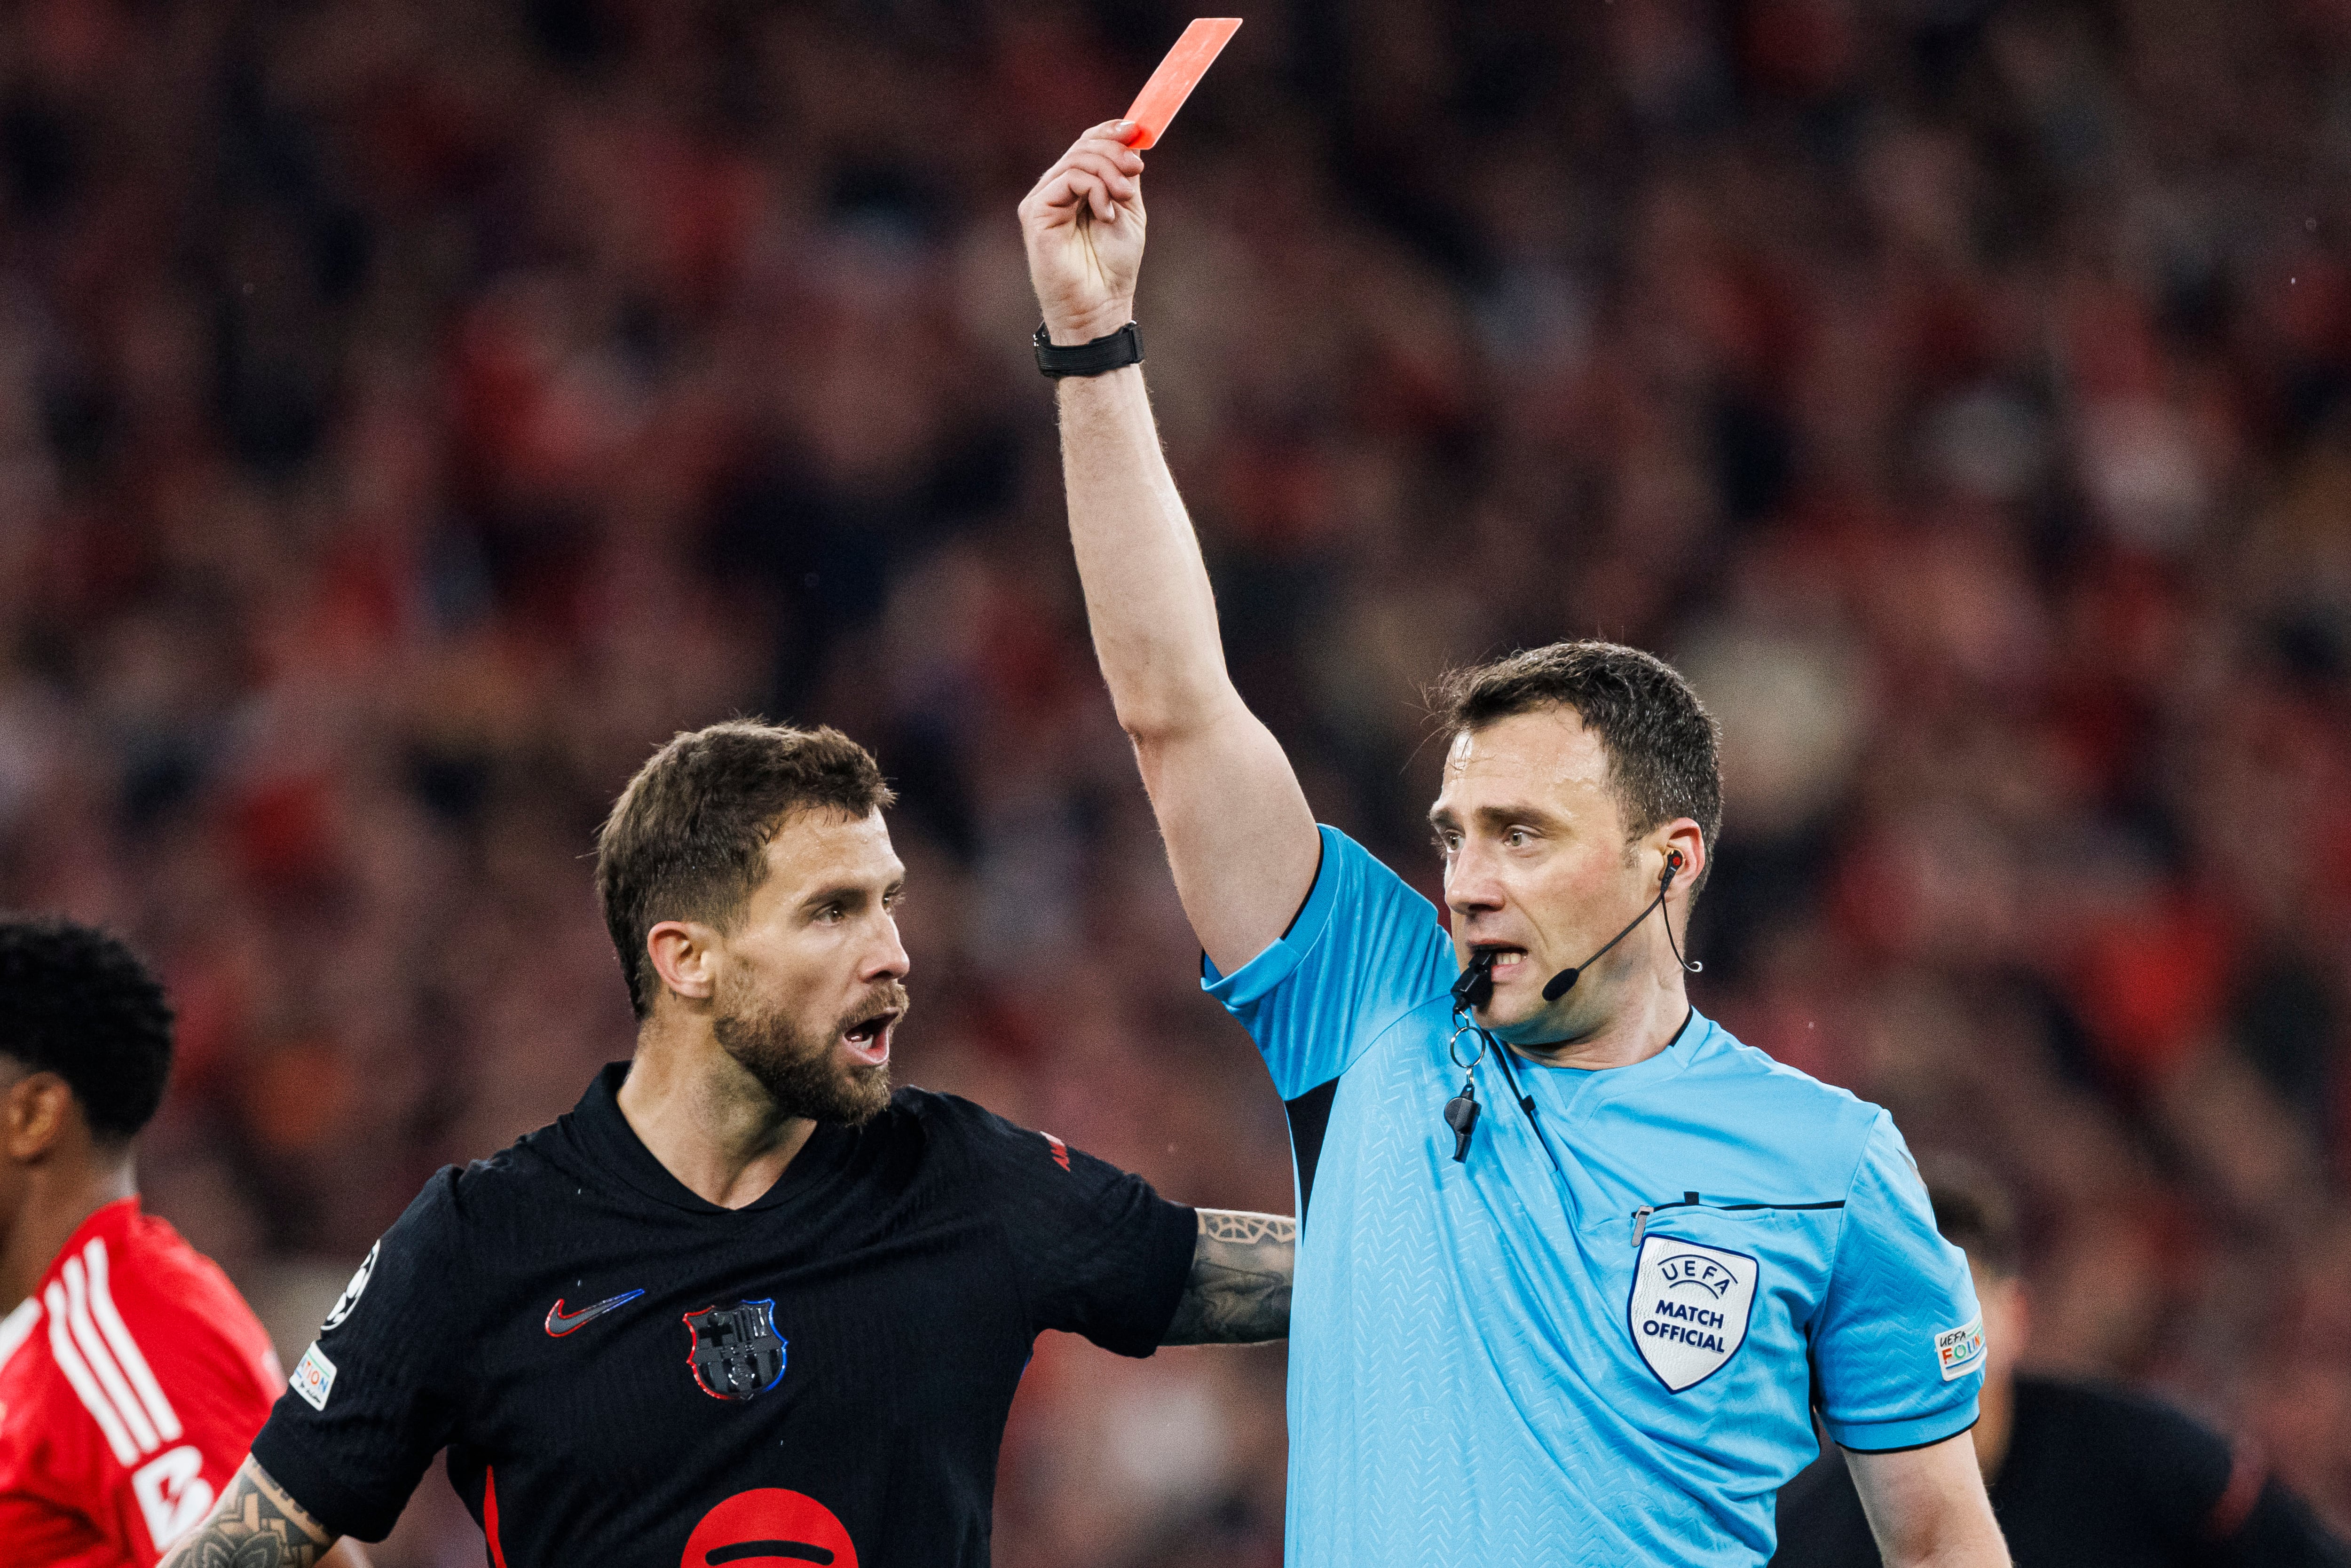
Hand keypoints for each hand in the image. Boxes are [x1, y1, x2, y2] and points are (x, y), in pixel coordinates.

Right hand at [1019, 120, 1146, 345]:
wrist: (1099, 305)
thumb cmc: (1113, 266)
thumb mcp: (1128, 211)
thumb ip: (1124, 176)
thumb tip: (1129, 138)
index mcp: (1077, 187)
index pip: (1087, 143)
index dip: (1110, 131)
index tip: (1136, 131)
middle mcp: (1056, 189)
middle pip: (1083, 145)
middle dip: (1114, 151)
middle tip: (1136, 170)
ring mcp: (1043, 199)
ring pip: (1077, 158)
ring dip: (1108, 172)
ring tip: (1122, 200)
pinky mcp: (1035, 211)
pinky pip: (1067, 178)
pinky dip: (1094, 190)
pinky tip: (1105, 214)